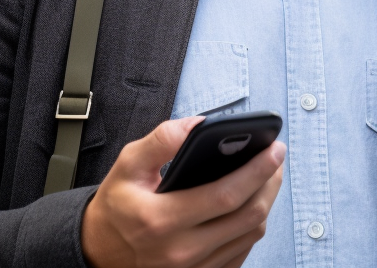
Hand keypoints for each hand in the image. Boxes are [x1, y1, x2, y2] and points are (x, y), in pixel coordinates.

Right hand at [81, 117, 284, 267]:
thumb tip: (200, 124)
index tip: (274, 149)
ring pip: (250, 235)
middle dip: (270, 182)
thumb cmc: (117, 204)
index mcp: (162, 220)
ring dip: (266, 202)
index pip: (225, 196)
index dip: (256, 171)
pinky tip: (251, 202)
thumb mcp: (128, 164)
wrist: (99, 250)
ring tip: (268, 174)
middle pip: (248, 217)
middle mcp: (181, 251)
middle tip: (276, 156)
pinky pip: (241, 251)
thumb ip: (162, 140)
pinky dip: (252, 225)